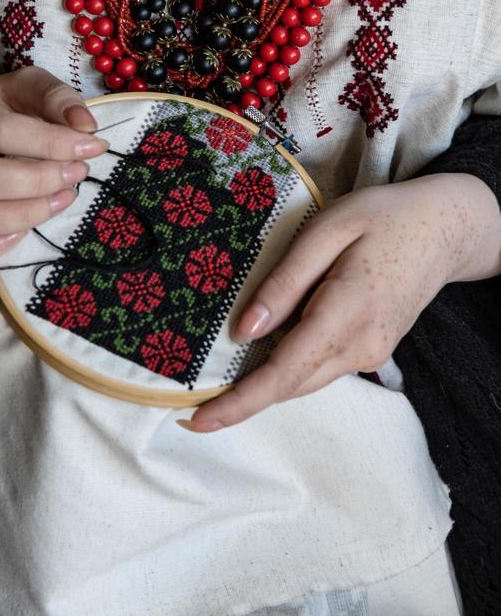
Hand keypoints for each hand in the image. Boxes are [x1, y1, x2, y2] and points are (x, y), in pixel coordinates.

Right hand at [0, 67, 107, 269]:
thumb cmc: (2, 107)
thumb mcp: (29, 88)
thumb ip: (58, 99)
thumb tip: (85, 127)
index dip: (50, 144)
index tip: (91, 147)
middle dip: (38, 182)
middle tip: (75, 174)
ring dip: (24, 215)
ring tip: (62, 198)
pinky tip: (23, 232)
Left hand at [182, 173, 500, 431]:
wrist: (442, 229)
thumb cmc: (382, 217)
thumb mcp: (327, 229)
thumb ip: (285, 281)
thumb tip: (245, 330)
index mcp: (347, 311)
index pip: (284, 371)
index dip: (239, 401)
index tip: (198, 420)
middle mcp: (362, 345)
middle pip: (291, 385)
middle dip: (243, 400)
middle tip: (194, 408)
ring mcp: (371, 354)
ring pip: (306, 381)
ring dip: (265, 387)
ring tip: (222, 386)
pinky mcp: (373, 351)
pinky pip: (321, 368)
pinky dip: (289, 369)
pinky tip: (265, 354)